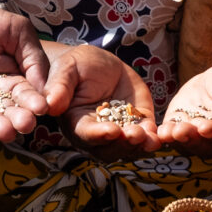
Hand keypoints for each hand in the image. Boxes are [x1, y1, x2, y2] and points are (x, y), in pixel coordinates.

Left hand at [0, 0, 51, 143]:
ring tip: (4, 132)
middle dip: (17, 118)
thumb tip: (45, 86)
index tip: (41, 108)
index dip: (34, 101)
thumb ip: (31, 56)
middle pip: (8, 110)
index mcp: (16, 78)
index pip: (27, 93)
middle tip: (24, 125)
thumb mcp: (15, 31)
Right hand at [42, 41, 160, 159]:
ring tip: (151, 139)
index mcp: (76, 122)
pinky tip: (161, 135)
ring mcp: (119, 132)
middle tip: (136, 135)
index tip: (112, 131)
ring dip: (140, 146)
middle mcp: (97, 134)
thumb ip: (60, 86)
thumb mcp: (68, 69)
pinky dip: (154, 138)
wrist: (100, 63)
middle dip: (124, 144)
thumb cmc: (77, 65)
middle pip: (109, 148)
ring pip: (129, 147)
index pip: (86, 134)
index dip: (98, 135)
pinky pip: (147, 137)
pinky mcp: (138, 124)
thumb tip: (49, 105)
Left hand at [156, 54, 211, 156]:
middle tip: (182, 130)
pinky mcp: (183, 133)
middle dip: (195, 139)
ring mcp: (203, 138)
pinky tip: (161, 131)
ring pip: (193, 147)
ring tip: (169, 131)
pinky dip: (168, 138)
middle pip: (211, 146)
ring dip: (180, 141)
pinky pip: (176, 140)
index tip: (205, 127)